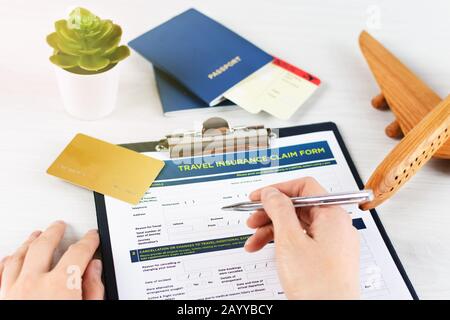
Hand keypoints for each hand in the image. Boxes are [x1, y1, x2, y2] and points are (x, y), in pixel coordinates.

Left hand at [0, 221, 103, 299]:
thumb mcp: (89, 309)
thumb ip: (93, 289)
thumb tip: (94, 270)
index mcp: (60, 286)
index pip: (78, 252)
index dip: (88, 241)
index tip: (91, 237)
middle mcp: (33, 285)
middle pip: (44, 246)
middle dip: (54, 232)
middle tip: (59, 226)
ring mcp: (12, 293)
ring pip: (19, 257)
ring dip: (29, 243)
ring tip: (36, 236)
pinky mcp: (1, 299)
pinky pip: (0, 274)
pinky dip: (6, 263)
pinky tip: (10, 258)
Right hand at [245, 177, 359, 299]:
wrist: (330, 316)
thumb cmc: (318, 285)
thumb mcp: (289, 240)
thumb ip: (279, 210)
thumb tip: (271, 193)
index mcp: (333, 215)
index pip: (304, 187)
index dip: (277, 189)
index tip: (258, 197)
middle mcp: (336, 226)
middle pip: (298, 207)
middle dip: (270, 213)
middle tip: (252, 219)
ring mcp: (333, 242)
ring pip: (297, 225)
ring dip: (271, 230)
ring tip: (253, 241)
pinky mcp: (328, 257)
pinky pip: (303, 240)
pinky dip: (283, 243)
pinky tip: (266, 250)